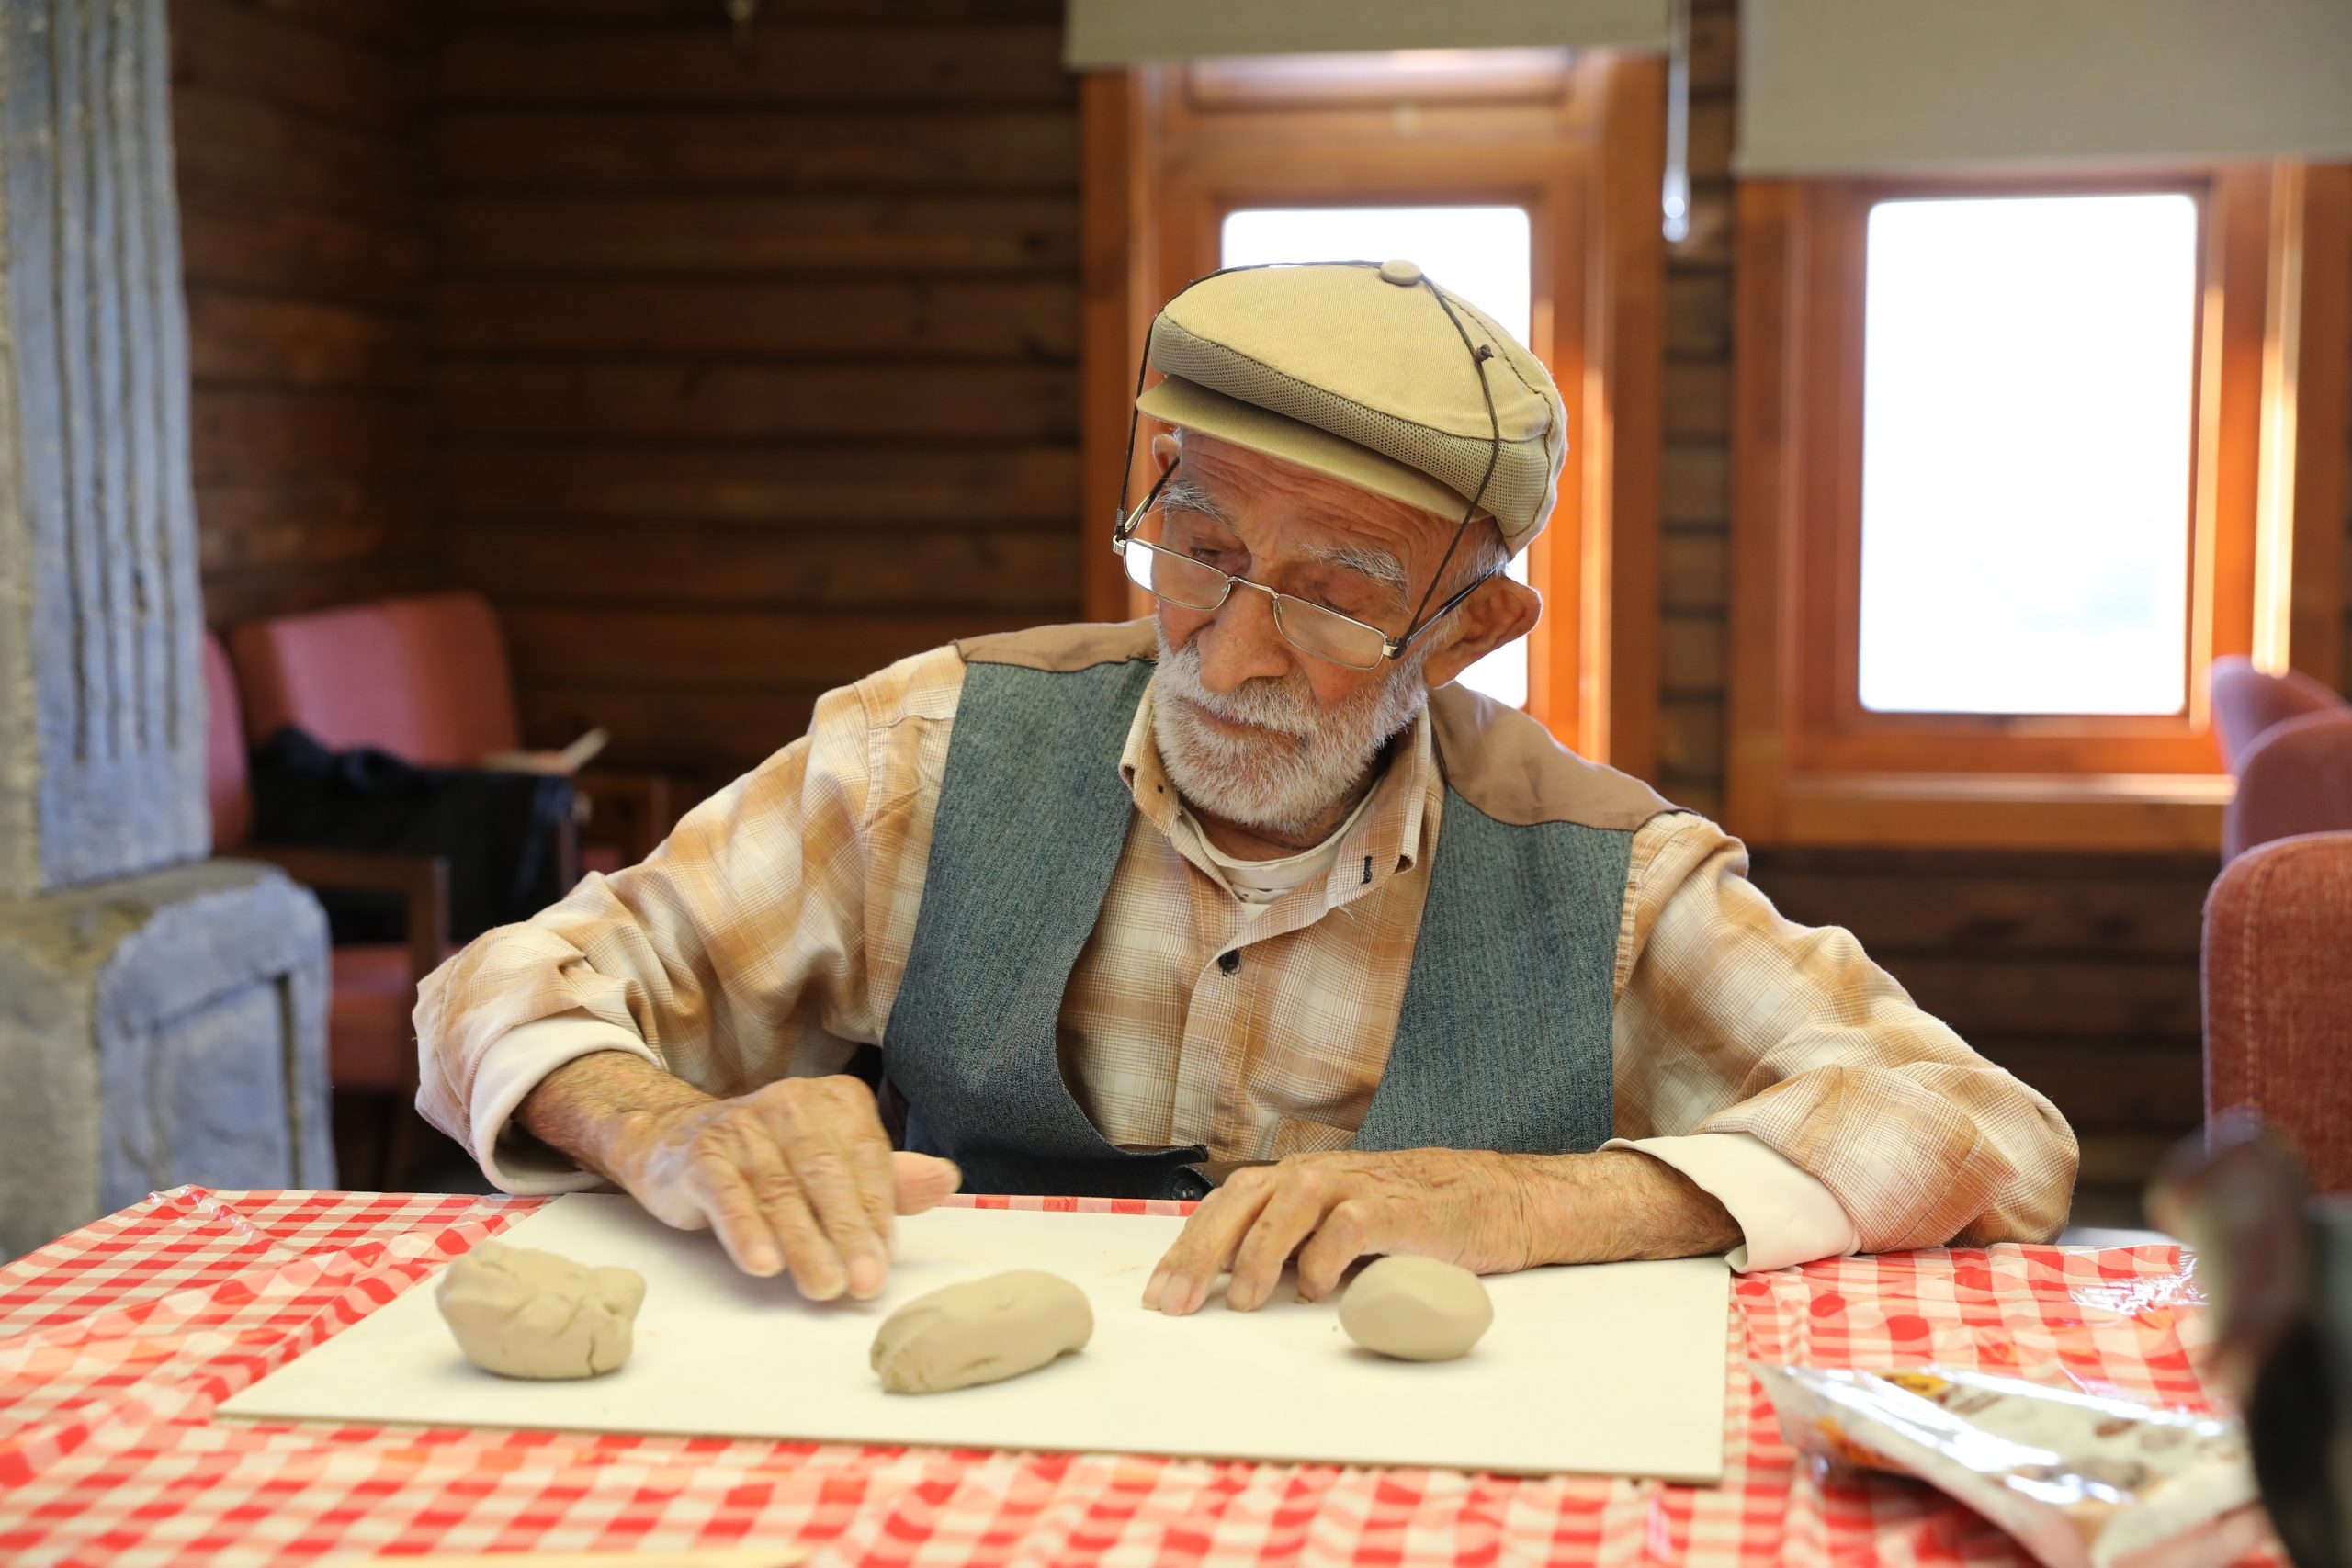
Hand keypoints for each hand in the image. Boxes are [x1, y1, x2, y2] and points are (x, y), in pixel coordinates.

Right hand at [600, 1074, 959, 1298]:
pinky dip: (746, 1230)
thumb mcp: (832, 1162)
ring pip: (782, 1191)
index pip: (867, 1156)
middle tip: (865, 1282)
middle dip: (849, 1232)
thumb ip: (888, 1178)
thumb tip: (946, 1179)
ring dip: (805, 1243)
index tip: (886, 1259)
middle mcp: (790, 1103)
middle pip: (827, 1174)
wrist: (675, 1140)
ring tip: (824, 1286)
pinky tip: (763, 1264)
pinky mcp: (701, 1155)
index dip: (878, 1211)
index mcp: (835, 1101)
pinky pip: (728, 1196)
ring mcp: (742, 1126)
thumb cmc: (773, 1158)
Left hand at [1143, 1148, 1542, 1315]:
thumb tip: (1228, 1287)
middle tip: (1175, 1303)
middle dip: (1201, 1252)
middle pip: (1243, 1200)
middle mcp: (1318, 1176)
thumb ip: (1290, 1249)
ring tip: (1242, 1300)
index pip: (1225, 1208)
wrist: (1491, 1199)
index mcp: (1296, 1183)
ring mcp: (1357, 1186)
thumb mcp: (1336, 1233)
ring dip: (1258, 1251)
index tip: (1158, 1294)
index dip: (1186, 1248)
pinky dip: (1325, 1255)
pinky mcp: (1397, 1208)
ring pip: (1289, 1202)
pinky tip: (1314, 1289)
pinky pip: (1349, 1224)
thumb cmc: (1408, 1220)